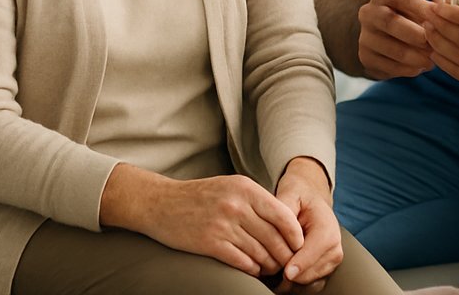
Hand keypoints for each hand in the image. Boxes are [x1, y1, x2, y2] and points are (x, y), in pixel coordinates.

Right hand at [105, 165, 303, 276]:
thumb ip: (257, 202)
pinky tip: (253, 269)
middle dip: (284, 255)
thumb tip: (288, 225)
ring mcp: (223, 224)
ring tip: (270, 268)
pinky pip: (243, 263)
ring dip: (269, 265)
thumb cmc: (200, 197)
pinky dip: (252, 270)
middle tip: (287, 263)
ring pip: (261, 253)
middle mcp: (236, 205)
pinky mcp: (210, 243)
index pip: (283, 215)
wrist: (161, 204)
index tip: (298, 245)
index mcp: (244, 188)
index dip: (295, 235)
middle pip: (274, 238)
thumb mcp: (230, 187)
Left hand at [272, 157, 341, 291]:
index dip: (298, 265)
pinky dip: (294, 282)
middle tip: (269, 271)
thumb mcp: (290, 194)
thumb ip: (283, 212)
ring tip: (271, 270)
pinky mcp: (325, 268)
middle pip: (311, 273)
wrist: (311, 197)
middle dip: (290, 275)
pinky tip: (279, 272)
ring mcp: (331, 261)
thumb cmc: (299, 195)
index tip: (284, 272)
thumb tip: (278, 233)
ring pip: (309, 283)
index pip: (313, 254)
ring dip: (291, 281)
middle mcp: (334, 248)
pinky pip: (309, 284)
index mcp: (327, 229)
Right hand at [357, 0, 434, 79]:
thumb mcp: (418, 8)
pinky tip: (420, 67)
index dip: (420, 6)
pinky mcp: (365, 57)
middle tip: (432, 44)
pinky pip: (388, 65)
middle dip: (414, 34)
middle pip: (389, 21)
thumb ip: (431, 10)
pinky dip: (408, 69)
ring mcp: (364, 36)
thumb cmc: (410, 19)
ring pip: (390, 48)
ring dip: (414, 56)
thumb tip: (449, 13)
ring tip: (432, 60)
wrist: (384, 40)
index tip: (439, 17)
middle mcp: (368, 12)